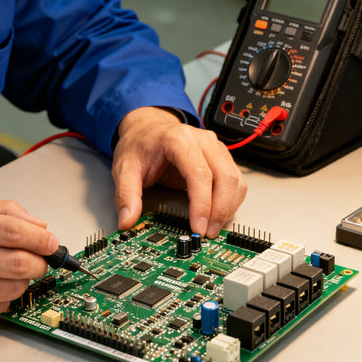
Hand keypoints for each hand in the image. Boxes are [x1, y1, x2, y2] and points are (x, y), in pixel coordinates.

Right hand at [0, 200, 57, 331]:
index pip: (12, 232)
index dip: (40, 237)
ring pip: (13, 287)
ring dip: (25, 279)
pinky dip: (6, 296)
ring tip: (16, 271)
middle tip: (41, 258)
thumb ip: (1, 213)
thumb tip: (39, 226)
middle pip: (18, 262)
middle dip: (40, 261)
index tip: (51, 241)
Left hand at [112, 107, 246, 237]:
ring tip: (213, 227)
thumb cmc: (141, 145)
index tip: (197, 227)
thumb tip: (127, 220)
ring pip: (234, 179)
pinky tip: (220, 214)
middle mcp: (202, 141)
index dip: (202, 203)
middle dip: (220, 209)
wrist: (148, 128)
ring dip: (229, 206)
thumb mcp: (125, 168)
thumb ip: (126, 195)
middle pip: (224, 176)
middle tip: (207, 232)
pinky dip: (232, 200)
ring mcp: (215, 147)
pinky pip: (236, 180)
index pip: (199, 174)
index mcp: (179, 140)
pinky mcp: (221, 157)